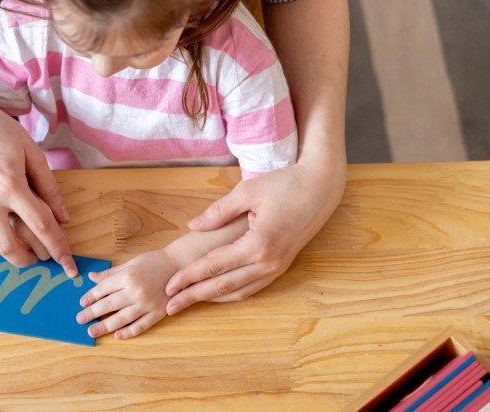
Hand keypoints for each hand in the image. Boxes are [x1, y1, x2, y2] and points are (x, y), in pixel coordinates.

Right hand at [0, 92, 77, 276]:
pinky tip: (6, 225)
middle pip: (11, 248)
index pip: (41, 226)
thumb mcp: (32, 152)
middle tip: (43, 258)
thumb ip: (49, 187)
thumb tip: (63, 218)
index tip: (69, 265)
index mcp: (11, 185)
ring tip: (26, 245)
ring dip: (11, 251)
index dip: (58, 248)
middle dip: (30, 260)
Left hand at [77, 250, 177, 339]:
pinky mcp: (157, 313)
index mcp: (128, 276)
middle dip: (92, 313)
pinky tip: (117, 336)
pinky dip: (128, 332)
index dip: (90, 297)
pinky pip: (140, 326)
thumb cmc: (154, 261)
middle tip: (80, 319)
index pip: (103, 289)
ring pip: (121, 319)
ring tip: (92, 331)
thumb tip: (92, 277)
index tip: (82, 303)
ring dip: (105, 326)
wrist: (179, 265)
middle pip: (108, 305)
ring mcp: (147, 304)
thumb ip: (111, 273)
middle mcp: (136, 291)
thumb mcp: (130, 263)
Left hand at [164, 162, 344, 313]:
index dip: (188, 277)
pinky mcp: (283, 265)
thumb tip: (193, 226)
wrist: (321, 187)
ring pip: (240, 291)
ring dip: (212, 298)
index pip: (214, 265)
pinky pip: (253, 286)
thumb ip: (218, 212)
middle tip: (170, 305)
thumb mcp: (247, 191)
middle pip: (224, 285)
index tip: (168, 286)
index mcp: (258, 244)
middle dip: (194, 296)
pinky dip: (232, 292)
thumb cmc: (284, 184)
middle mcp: (269, 262)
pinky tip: (216, 292)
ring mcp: (278, 266)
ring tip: (188, 302)